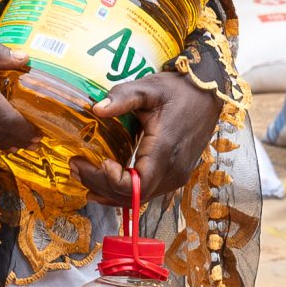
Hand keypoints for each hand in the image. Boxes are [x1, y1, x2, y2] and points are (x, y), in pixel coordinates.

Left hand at [73, 70, 224, 205]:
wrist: (209, 93)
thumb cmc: (179, 90)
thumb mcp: (149, 88)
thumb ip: (122, 96)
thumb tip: (96, 108)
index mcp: (164, 150)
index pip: (136, 185)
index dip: (112, 182)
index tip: (97, 162)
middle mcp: (173, 170)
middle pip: (132, 196)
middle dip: (100, 185)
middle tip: (76, 166)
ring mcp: (176, 176)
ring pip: (138, 198)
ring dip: (109, 190)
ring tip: (84, 173)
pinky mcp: (175, 175)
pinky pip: (146, 192)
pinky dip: (123, 191)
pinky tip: (105, 182)